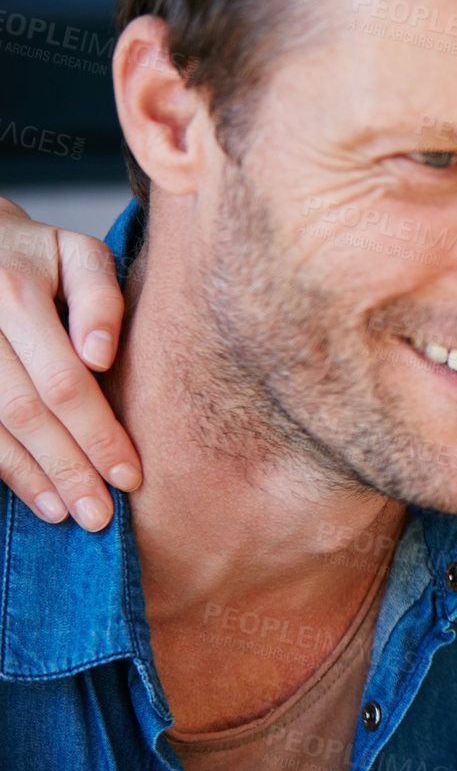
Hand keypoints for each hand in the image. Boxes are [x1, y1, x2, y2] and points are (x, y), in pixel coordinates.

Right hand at [0, 197, 137, 528]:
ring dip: (34, 478)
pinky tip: (39, 499)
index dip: (96, 433)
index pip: (62, 381)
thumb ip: (99, 298)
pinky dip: (7, 471)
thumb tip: (100, 357)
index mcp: (14, 292)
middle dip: (69, 467)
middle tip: (103, 516)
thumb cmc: (42, 255)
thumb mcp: (79, 254)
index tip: (131, 475)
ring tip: (73, 516)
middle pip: (26, 412)